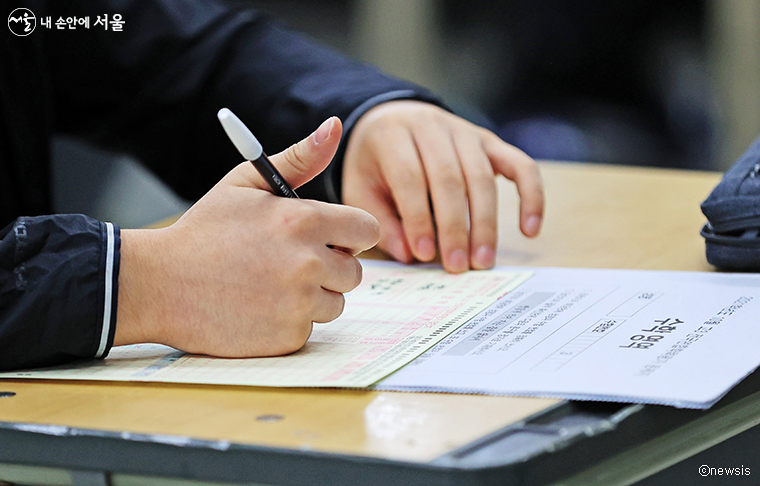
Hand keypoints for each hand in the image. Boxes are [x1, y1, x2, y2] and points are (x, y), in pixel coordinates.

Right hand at [115, 117, 379, 356]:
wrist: (159, 285)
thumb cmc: (205, 231)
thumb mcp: (246, 183)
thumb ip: (298, 158)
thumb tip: (334, 125)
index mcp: (303, 220)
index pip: (367, 229)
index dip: (349, 234)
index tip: (330, 238)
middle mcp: (308, 263)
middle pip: (354, 271)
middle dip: (330, 266)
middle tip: (290, 262)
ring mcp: (298, 304)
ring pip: (334, 302)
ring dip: (312, 296)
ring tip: (270, 284)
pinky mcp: (287, 337)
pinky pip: (309, 328)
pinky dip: (290, 321)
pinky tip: (259, 307)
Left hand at [342, 100, 543, 272]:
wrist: (393, 119)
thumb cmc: (375, 164)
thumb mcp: (361, 188)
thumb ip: (381, 220)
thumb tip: (409, 255)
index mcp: (392, 135)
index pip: (410, 177)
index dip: (418, 217)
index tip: (424, 255)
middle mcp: (432, 126)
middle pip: (450, 178)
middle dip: (455, 226)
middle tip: (457, 266)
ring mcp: (466, 131)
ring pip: (482, 176)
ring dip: (486, 223)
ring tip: (482, 261)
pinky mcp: (491, 142)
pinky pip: (521, 166)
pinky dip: (531, 196)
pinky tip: (530, 230)